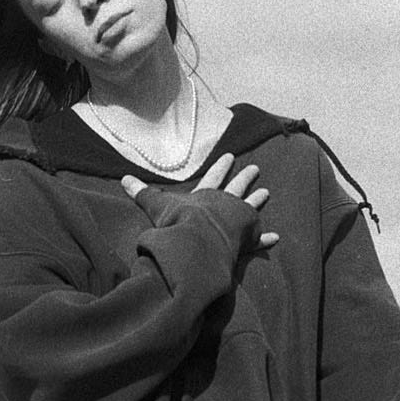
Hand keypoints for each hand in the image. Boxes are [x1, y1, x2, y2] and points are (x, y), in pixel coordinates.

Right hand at [122, 153, 278, 247]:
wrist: (197, 245)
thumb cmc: (178, 224)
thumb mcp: (157, 207)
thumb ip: (143, 194)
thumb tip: (124, 179)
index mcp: (205, 197)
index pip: (213, 178)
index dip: (220, 167)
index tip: (230, 156)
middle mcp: (223, 206)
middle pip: (236, 189)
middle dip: (244, 178)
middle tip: (255, 168)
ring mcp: (236, 224)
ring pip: (249, 209)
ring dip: (257, 201)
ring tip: (266, 192)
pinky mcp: (243, 242)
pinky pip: (256, 240)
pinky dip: (265, 239)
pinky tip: (275, 236)